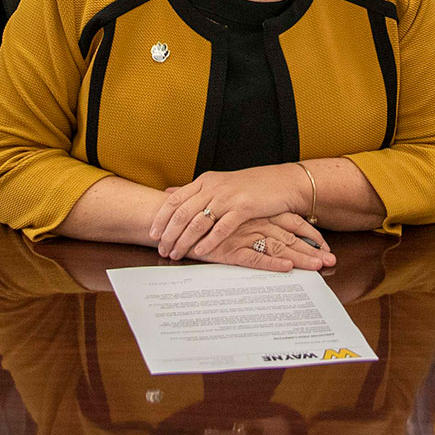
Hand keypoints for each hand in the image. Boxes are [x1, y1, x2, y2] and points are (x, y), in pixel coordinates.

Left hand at [151, 166, 309, 259]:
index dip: (161, 218)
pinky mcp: (243, 208)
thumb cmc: (251, 186)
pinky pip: (221, 227)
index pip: (175, 200)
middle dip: (169, 233)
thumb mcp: (218, 183)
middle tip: (162, 249)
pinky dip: (208, 241)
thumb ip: (194, 190)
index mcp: (205, 181)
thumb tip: (168, 193)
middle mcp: (213, 187)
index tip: (152, 234)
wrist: (281, 183)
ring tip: (176, 253)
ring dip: (184, 240)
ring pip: (198, 221)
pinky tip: (200, 251)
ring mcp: (228, 197)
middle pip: (182, 212)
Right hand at [200, 213, 334, 271]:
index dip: (310, 234)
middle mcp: (253, 222)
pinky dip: (272, 263)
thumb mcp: (229, 215)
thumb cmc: (203, 218)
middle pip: (290, 237)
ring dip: (300, 258)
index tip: (326, 247)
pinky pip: (255, 258)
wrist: (173, 217)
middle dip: (312, 250)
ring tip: (319, 267)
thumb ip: (248, 218)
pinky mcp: (229, 250)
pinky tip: (286, 268)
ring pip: (278, 247)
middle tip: (332, 261)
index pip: (291, 221)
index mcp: (256, 212)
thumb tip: (267, 228)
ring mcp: (242, 236)